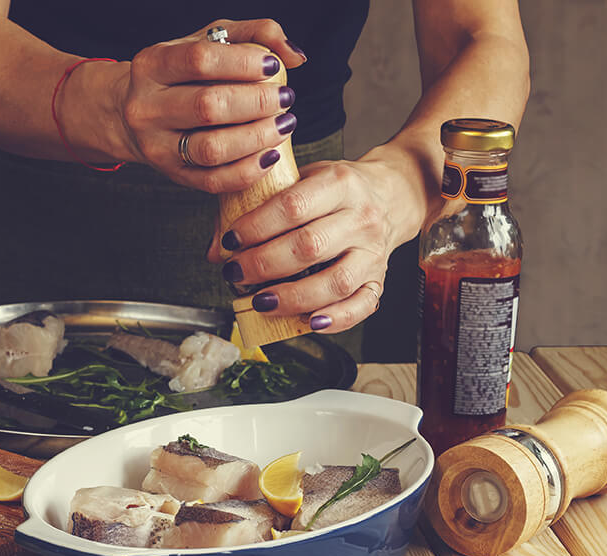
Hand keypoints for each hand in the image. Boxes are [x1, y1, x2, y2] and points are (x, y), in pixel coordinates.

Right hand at [115, 19, 304, 192]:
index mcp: (152, 65)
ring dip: (257, 137)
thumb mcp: (209, 40)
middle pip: (207, 106)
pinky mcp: (172, 174)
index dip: (243, 63)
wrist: (134, 114)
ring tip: (283, 124)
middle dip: (257, 102)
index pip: (200, 60)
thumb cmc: (182, 73)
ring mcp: (156, 146)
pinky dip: (248, 171)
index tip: (273, 67)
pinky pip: (213, 181)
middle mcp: (146, 107)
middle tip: (284, 98)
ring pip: (212, 148)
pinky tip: (270, 154)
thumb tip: (294, 56)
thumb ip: (255, 34)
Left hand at [206, 153, 426, 332]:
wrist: (390, 194)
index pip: (293, 206)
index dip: (256, 226)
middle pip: (309, 246)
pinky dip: (337, 319)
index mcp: (339, 183)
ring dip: (293, 297)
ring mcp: (373, 251)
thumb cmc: (334, 191)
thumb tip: (216, 250)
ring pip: (335, 281)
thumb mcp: (298, 181)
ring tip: (260, 302)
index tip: (231, 241)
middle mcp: (361, 217)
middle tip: (235, 273)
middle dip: (264, 264)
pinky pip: (362, 305)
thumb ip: (255, 208)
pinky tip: (309, 323)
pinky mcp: (379, 279)